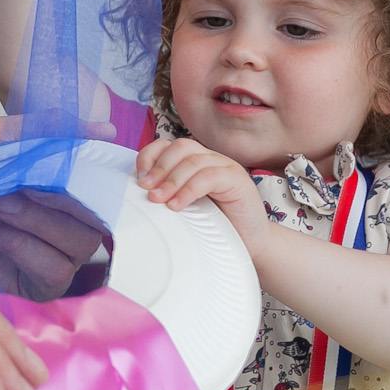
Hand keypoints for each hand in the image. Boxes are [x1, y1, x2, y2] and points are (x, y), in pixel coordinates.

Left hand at [0, 117, 106, 298]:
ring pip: (82, 243)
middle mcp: (62, 221)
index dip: (95, 171)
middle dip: (58, 196)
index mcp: (58, 184)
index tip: (72, 159)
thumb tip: (102, 128)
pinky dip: (25, 247)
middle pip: (98, 215)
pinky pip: (55, 271)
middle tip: (14, 186)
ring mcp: (51, 254)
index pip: (104, 182)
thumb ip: (40, 131)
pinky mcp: (33, 284)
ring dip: (37, 219)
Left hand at [136, 137, 270, 245]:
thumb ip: (166, 196)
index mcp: (195, 162)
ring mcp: (226, 166)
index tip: (139, 179)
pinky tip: (177, 206)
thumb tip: (138, 194)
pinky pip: (209, 176)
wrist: (251, 244)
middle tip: (146, 190)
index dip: (150, 156)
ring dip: (171, 180)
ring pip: (193, 160)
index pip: (168, 145)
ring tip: (158, 200)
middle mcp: (211, 159)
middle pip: (180, 147)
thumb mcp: (184, 209)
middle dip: (159, 167)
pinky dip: (189, 190)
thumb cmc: (216, 228)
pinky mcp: (238, 179)